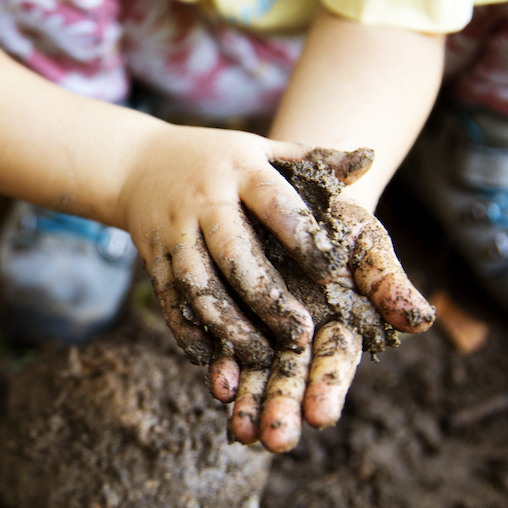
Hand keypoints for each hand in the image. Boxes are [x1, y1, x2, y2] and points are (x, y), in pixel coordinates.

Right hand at [118, 128, 433, 451]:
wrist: (136, 163)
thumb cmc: (219, 160)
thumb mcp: (264, 150)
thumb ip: (314, 159)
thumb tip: (371, 158)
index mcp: (241, 170)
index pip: (275, 204)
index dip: (303, 238)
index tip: (332, 274)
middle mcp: (204, 201)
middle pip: (234, 253)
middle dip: (266, 299)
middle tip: (301, 336)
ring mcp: (174, 231)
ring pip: (198, 284)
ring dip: (227, 324)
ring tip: (260, 356)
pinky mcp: (152, 258)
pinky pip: (168, 299)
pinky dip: (187, 331)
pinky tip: (210, 357)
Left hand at [232, 194, 435, 451]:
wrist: (293, 191)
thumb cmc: (341, 220)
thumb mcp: (367, 243)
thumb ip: (388, 282)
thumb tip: (422, 319)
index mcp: (343, 323)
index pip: (336, 361)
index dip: (328, 387)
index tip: (320, 417)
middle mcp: (306, 333)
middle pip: (295, 375)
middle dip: (285, 407)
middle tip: (275, 441)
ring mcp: (269, 328)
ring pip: (260, 371)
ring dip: (251, 402)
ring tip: (241, 434)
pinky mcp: (237, 315)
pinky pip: (227, 347)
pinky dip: (224, 369)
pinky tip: (217, 390)